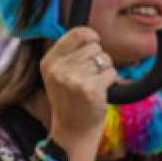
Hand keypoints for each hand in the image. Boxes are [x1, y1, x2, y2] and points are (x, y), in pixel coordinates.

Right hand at [39, 27, 118, 160]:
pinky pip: (112, 73)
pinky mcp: (90, 90)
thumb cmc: (71, 97)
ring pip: (105, 59)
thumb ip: (70, 53)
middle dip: (99, 59)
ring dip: (105, 71)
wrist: (73, 128)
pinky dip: (112, 81)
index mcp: (48, 62)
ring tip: (93, 84)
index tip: (94, 44)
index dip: (91, 36)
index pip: (77, 33)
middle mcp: (58, 70)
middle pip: (95, 46)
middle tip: (89, 76)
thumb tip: (91, 32)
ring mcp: (73, 80)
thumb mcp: (59, 73)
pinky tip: (100, 92)